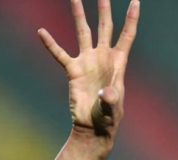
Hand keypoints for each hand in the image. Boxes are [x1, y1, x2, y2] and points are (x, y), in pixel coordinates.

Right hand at [38, 0, 139, 137]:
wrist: (93, 128)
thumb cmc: (108, 120)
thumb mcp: (112, 110)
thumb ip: (110, 101)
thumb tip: (106, 94)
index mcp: (119, 63)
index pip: (127, 36)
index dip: (132, 19)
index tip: (135, 1)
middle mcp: (103, 58)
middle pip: (105, 28)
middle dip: (104, 10)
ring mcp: (88, 62)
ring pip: (83, 33)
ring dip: (79, 15)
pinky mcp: (73, 71)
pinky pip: (60, 54)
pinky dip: (50, 44)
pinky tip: (41, 32)